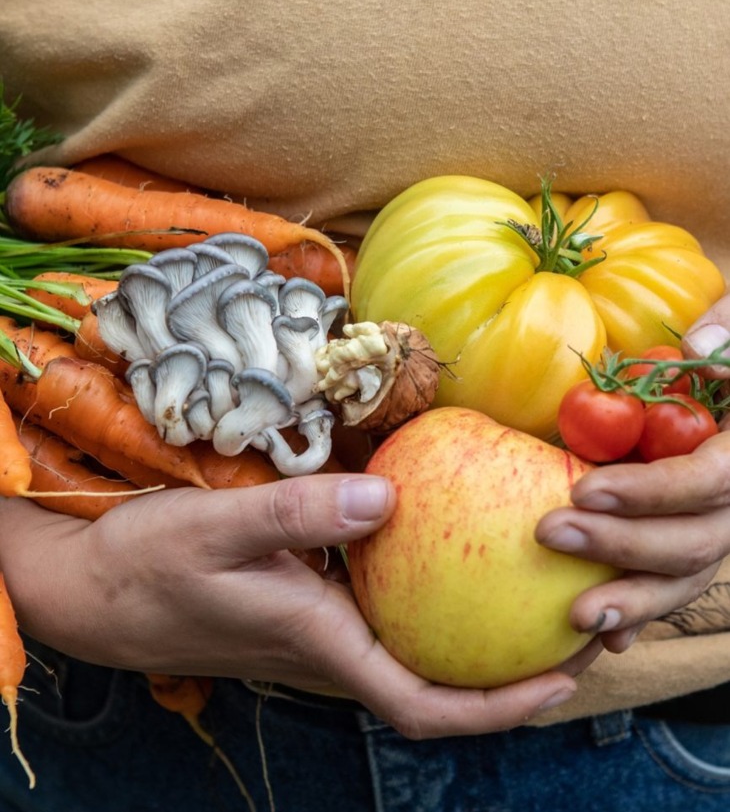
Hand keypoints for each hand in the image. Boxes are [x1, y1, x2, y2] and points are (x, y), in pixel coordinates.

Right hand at [0, 474, 590, 739]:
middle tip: (569, 621)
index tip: (563, 680)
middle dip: (507, 667)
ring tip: (520, 584)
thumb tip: (390, 499)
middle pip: (434, 679)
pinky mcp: (298, 605)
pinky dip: (420, 589)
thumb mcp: (220, 529)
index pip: (424, 703)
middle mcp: (327, 647)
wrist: (92, 587)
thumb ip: (301, 513)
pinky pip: (377, 608)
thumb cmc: (149, 565)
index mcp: (320, 642)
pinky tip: (432, 543)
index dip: (499, 706)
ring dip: (469, 629)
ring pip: (408, 644)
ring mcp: (313, 630)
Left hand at [535, 297, 729, 653]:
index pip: (709, 483)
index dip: (651, 493)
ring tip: (575, 618)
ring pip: (685, 578)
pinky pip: (670, 585)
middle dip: (621, 546)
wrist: (727, 384)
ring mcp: (716, 527)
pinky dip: (640, 614)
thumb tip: (697, 345)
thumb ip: (728, 332)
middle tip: (547, 533)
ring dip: (632, 601)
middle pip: (691, 542)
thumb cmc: (728, 353)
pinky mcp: (688, 540)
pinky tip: (601, 637)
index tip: (584, 490)